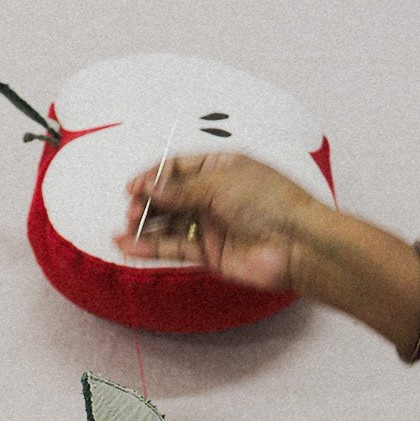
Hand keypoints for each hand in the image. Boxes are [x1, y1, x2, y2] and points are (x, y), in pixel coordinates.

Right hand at [113, 152, 322, 292]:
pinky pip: (175, 248)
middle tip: (132, 211)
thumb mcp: (219, 183)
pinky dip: (152, 248)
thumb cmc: (272, 203)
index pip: (177, 168)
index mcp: (221, 167)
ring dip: (144, 228)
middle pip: (169, 196)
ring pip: (169, 224)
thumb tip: (151, 188)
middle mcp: (214, 195)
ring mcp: (212, 225)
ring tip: (123, 232)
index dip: (153, 176)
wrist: (296, 244)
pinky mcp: (210, 253)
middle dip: (147, 202)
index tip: (134, 188)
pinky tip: (129, 248)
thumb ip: (181, 189)